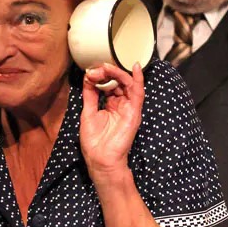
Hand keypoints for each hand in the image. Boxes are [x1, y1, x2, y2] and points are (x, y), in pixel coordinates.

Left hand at [80, 61, 143, 175]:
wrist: (101, 159)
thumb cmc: (94, 140)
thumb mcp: (88, 112)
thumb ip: (90, 94)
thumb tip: (88, 76)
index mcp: (110, 104)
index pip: (109, 83)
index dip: (101, 75)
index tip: (90, 71)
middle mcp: (121, 104)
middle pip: (118, 81)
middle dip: (108, 72)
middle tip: (98, 68)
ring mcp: (129, 108)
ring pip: (128, 84)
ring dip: (118, 73)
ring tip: (107, 67)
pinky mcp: (134, 112)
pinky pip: (138, 93)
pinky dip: (138, 79)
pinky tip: (135, 68)